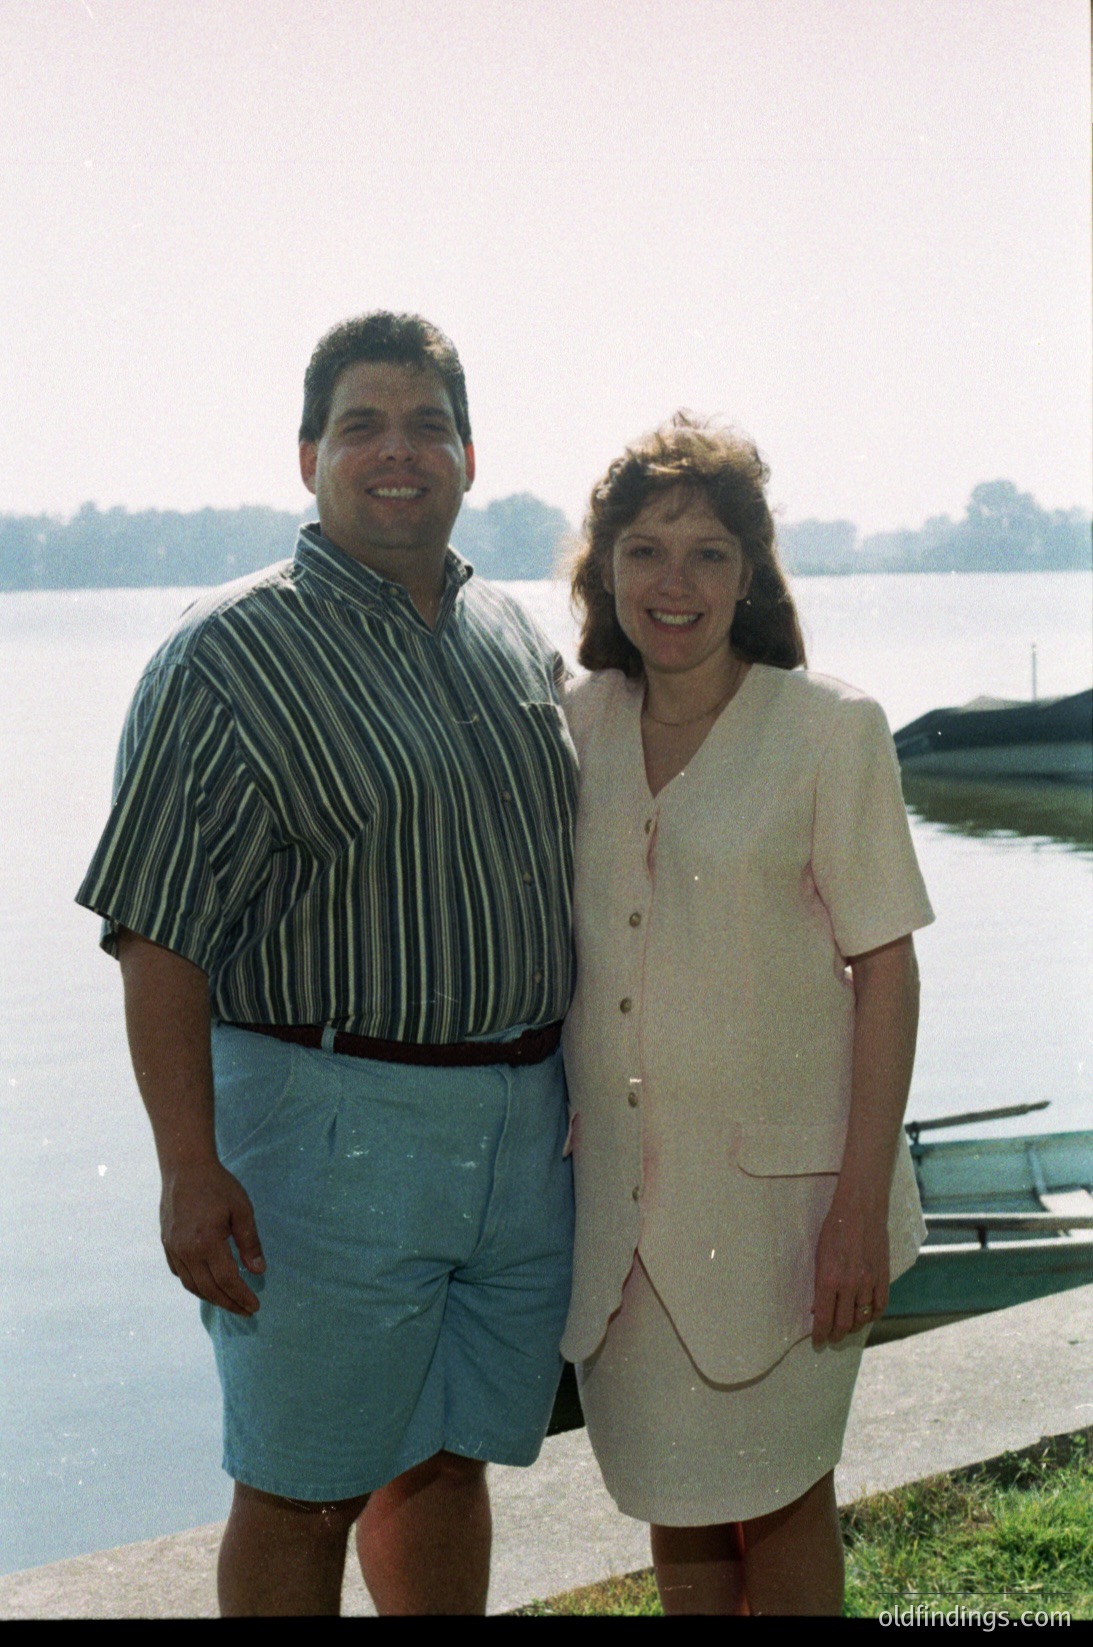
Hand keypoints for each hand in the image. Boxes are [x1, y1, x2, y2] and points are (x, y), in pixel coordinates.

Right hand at [159, 1160, 265, 1315]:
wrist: (185, 1168)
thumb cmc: (217, 1185)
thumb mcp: (242, 1210)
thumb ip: (250, 1243)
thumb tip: (259, 1271)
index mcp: (207, 1242)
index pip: (227, 1280)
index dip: (241, 1296)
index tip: (255, 1306)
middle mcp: (186, 1250)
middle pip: (208, 1288)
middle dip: (229, 1303)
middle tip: (246, 1311)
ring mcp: (173, 1248)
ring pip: (192, 1284)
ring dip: (211, 1297)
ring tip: (229, 1301)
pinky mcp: (166, 1244)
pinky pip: (180, 1273)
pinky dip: (195, 1284)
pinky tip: (208, 1284)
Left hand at [811, 1193, 888, 1347]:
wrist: (860, 1210)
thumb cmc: (834, 1229)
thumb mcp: (819, 1256)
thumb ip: (820, 1284)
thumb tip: (818, 1308)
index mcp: (829, 1279)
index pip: (824, 1318)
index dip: (820, 1334)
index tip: (817, 1342)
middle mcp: (850, 1285)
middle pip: (844, 1324)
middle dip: (836, 1335)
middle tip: (831, 1337)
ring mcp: (869, 1282)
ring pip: (862, 1318)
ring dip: (853, 1327)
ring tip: (846, 1327)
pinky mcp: (883, 1277)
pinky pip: (880, 1306)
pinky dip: (872, 1316)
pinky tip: (865, 1315)